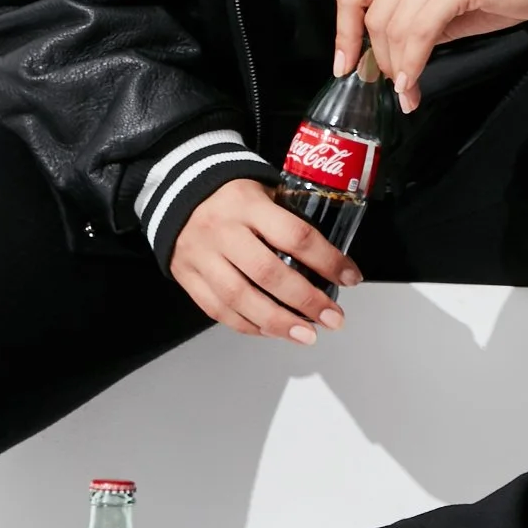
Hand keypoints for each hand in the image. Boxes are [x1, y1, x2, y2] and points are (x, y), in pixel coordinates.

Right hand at [172, 175, 356, 338]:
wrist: (177, 192)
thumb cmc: (231, 196)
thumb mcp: (264, 192)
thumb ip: (291, 219)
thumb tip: (333, 256)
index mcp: (248, 205)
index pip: (296, 235)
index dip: (327, 260)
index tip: (350, 277)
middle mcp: (223, 231)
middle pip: (268, 273)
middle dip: (306, 301)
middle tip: (333, 318)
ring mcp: (202, 255)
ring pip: (239, 298)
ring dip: (278, 323)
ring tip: (306, 335)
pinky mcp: (187, 276)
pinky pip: (217, 309)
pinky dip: (248, 326)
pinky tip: (272, 331)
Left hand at [333, 0, 527, 109]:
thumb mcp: (439, 5)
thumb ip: (408, 23)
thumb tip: (380, 62)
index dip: (343, 33)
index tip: (345, 67)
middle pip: (376, 16)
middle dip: (381, 60)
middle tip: (397, 86)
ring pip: (396, 26)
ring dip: (399, 68)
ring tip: (408, 91)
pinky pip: (421, 30)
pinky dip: (414, 63)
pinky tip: (415, 83)